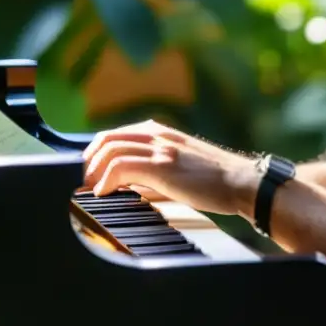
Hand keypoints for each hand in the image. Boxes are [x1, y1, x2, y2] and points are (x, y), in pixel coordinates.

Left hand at [81, 119, 259, 215]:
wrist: (241, 181)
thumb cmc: (215, 179)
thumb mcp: (179, 165)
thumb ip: (153, 170)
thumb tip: (127, 185)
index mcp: (161, 132)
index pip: (116, 135)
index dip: (96, 153)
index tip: (88, 172)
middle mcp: (158, 135)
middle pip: (107, 139)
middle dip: (89, 160)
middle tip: (84, 180)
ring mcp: (160, 148)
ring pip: (111, 150)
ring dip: (94, 171)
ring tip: (90, 188)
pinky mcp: (163, 166)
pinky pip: (122, 167)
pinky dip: (106, 179)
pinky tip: (104, 193)